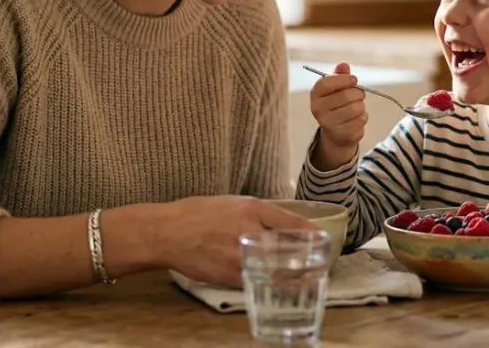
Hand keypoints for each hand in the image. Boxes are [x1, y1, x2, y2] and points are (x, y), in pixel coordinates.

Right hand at [150, 195, 314, 288]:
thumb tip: (282, 225)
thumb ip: (259, 213)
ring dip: (290, 275)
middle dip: (304, 258)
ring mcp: (239, 255)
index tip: (320, 240)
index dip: (310, 233)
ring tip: (303, 278)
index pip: (291, 222)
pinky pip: (255, 282)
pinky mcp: (228, 274)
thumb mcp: (234, 203)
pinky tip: (275, 286)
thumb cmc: (199, 213)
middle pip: (287, 249)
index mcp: (252, 209)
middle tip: (316, 264)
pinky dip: (267, 284)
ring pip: (273, 269)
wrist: (167, 232)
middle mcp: (249, 230)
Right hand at [309, 61, 367, 169]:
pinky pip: (361, 120)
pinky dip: (363, 117)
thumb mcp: (336, 88)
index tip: (354, 79)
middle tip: (359, 94)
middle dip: (358, 93)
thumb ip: (340, 75)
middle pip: (346, 95)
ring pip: (356, 108)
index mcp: (315, 95)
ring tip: (356, 107)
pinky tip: (356, 119)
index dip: (343, 79)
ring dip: (361, 106)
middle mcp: (318, 110)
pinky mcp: (342, 134)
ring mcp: (329, 124)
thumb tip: (344, 65)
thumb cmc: (336, 105)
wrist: (335, 132)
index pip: (327, 83)